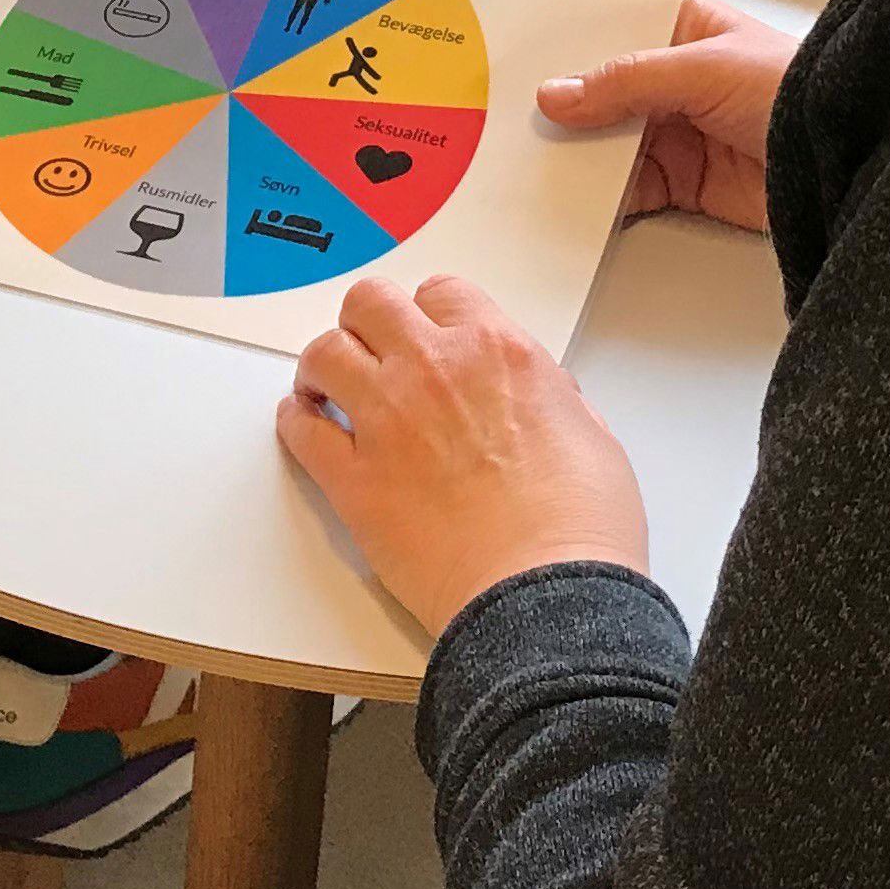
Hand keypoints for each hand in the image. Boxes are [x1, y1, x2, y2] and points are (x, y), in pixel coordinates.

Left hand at [275, 273, 647, 633]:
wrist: (544, 595)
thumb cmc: (578, 530)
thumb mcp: (593, 437)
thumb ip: (554, 401)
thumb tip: (544, 399)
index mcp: (497, 351)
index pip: (442, 293)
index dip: (431, 313)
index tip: (427, 332)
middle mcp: (434, 369)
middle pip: (370, 304)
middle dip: (366, 322)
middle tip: (368, 347)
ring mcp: (385, 419)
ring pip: (325, 354)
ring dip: (323, 365)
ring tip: (325, 385)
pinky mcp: (353, 479)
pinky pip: (300, 429)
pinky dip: (296, 421)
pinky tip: (303, 424)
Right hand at [534, 0, 794, 232]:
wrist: (849, 163)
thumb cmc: (797, 91)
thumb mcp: (706, 69)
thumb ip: (628, 81)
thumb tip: (559, 93)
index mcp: (688, 30)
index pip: (616, 30)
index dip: (572, 45)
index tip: (522, 56)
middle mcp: (679, 80)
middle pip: (605, 93)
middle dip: (565, 106)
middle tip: (509, 115)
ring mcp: (680, 133)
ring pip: (610, 143)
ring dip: (576, 153)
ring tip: (527, 158)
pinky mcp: (686, 183)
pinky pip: (630, 188)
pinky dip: (601, 195)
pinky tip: (568, 195)